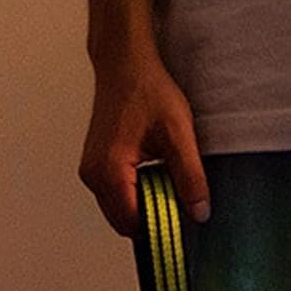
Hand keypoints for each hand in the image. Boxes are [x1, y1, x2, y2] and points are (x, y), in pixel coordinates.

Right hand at [79, 51, 209, 236]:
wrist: (124, 63)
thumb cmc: (146, 90)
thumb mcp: (178, 135)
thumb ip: (190, 177)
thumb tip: (200, 213)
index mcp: (109, 172)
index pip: (135, 223)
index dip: (160, 226)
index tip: (182, 220)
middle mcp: (93, 176)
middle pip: (124, 223)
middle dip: (151, 218)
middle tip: (176, 200)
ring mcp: (90, 172)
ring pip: (119, 211)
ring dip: (143, 206)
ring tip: (164, 181)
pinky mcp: (94, 166)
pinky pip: (114, 196)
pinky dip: (134, 194)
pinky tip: (151, 175)